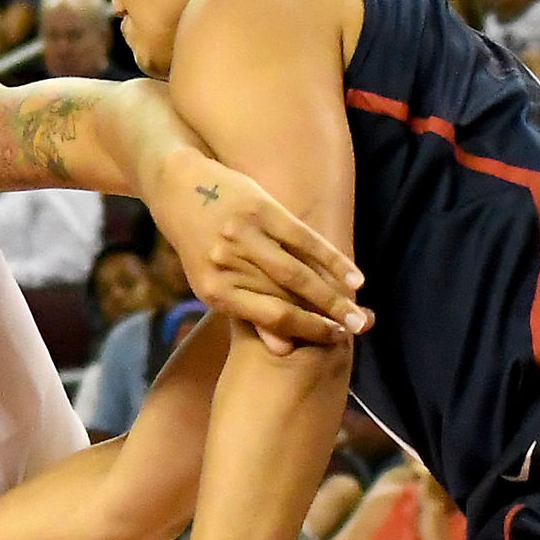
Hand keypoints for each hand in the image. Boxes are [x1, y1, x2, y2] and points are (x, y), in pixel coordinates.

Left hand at [154, 147, 369, 353]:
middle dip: (328, 316)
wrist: (180, 188)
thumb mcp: (212, 281)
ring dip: (334, 294)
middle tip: (359, 329)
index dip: (306, 330)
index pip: (270, 317)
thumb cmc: (201, 243)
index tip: (334, 340)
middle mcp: (226, 264)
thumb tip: (284, 351)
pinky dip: (332, 259)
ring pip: (298, 272)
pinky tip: (354, 277)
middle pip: (288, 297)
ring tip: (359, 313)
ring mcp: (243, 235)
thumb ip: (247, 313)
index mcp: (213, 290)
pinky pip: (304, 238)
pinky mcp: (260, 208)